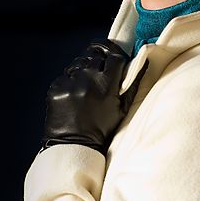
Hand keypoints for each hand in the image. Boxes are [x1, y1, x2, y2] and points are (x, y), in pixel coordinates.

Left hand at [41, 39, 142, 154]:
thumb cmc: (101, 129)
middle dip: (100, 62)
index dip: (116, 58)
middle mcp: (87, 79)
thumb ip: (132, 84)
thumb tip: (143, 63)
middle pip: (96, 56)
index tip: (117, 63)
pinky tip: (75, 93)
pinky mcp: (55, 87)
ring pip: (79, 62)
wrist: (74, 145)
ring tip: (86, 85)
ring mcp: (69, 82)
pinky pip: (66, 74)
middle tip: (101, 73)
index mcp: (106, 84)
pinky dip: (71, 80)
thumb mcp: (122, 109)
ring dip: (85, 69)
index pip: (114, 56)